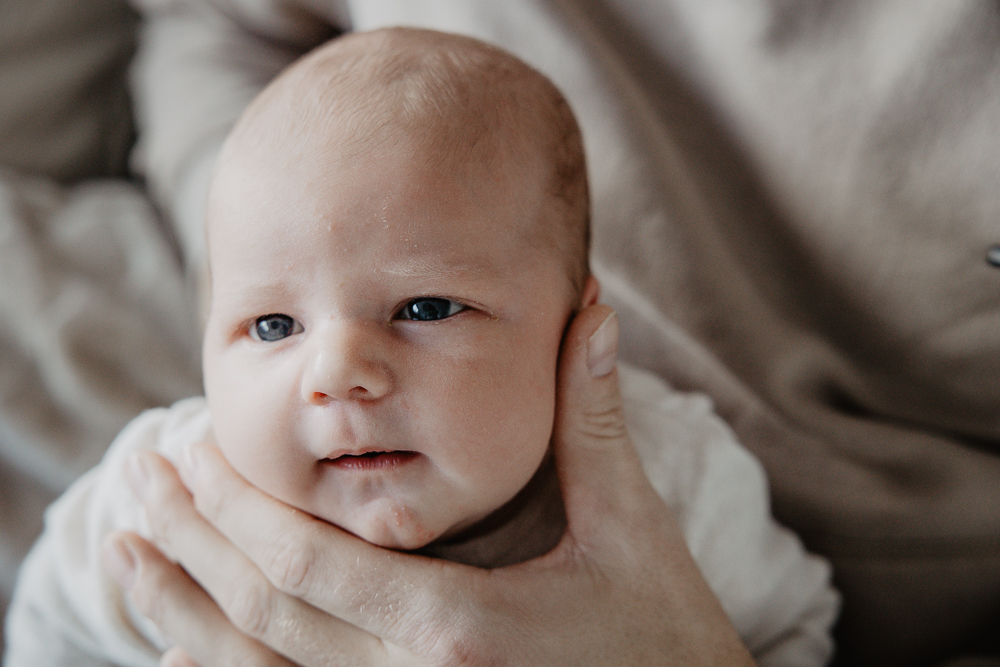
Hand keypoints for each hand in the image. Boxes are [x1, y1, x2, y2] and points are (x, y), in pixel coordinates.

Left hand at [104, 304, 755, 665]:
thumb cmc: (664, 633)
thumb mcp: (630, 524)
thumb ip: (592, 417)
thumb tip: (591, 308)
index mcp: (458, 627)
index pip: (306, 565)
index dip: (233, 510)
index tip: (185, 454)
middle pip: (263, 616)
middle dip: (190, 548)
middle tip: (138, 486)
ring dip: (182, 615)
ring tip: (129, 557)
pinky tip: (186, 644)